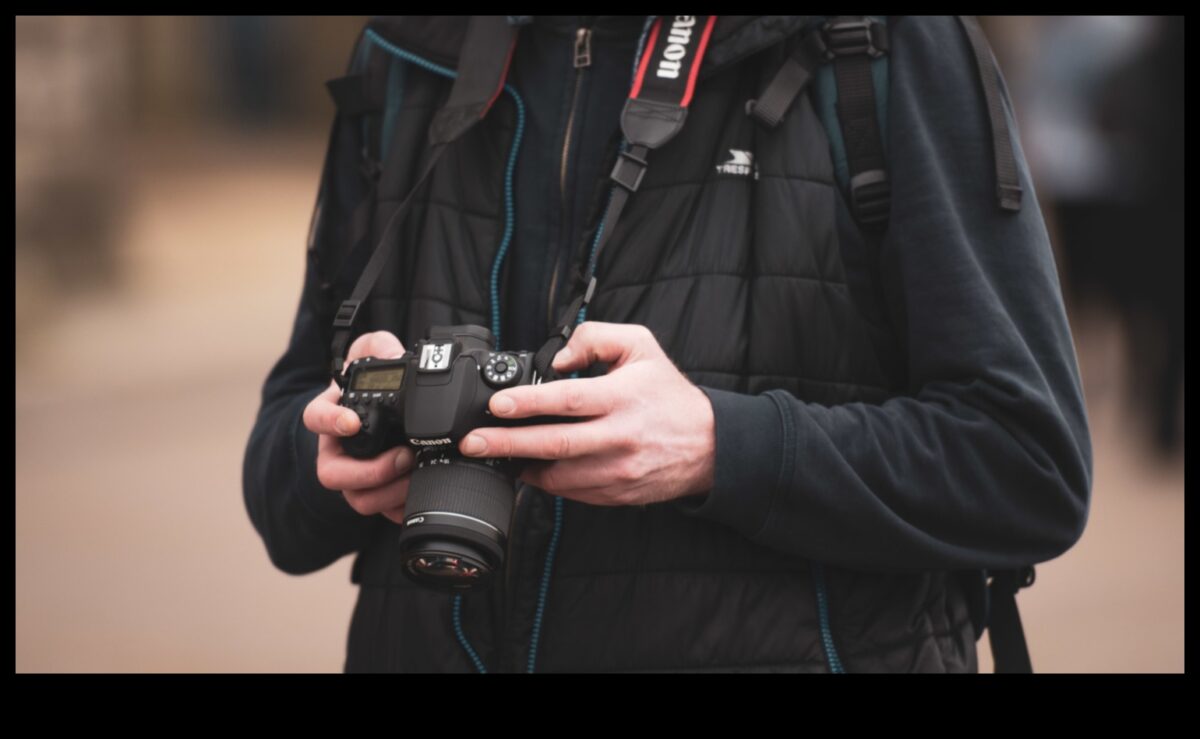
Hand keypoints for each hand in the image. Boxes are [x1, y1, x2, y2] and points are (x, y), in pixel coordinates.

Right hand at [302, 331, 413, 523]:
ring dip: (388, 493)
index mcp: (330, 415)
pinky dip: (399, 509)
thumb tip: (394, 353)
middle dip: (369, 472)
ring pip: (357, 499)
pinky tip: (419, 496)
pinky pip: (381, 512)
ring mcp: (354, 476)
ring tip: (416, 475)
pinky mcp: (375, 493)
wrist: (387, 411)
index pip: (314, 419)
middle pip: (333, 475)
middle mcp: (336, 450)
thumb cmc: (372, 383)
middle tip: (403, 457)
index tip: (351, 422)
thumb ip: (379, 347)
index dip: (329, 423)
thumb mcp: (372, 354)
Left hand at [459, 322, 714, 505]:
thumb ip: (594, 339)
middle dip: (507, 444)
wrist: (708, 445)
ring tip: (495, 455)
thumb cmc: (668, 394)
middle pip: (555, 444)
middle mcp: (620, 437)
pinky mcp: (616, 494)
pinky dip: (547, 481)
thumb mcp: (641, 346)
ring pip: (559, 475)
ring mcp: (618, 471)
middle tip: (473, 442)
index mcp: (623, 397)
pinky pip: (572, 492)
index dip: (528, 403)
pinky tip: (530, 468)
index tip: (497, 405)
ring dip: (522, 466)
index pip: (569, 400)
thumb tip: (553, 360)